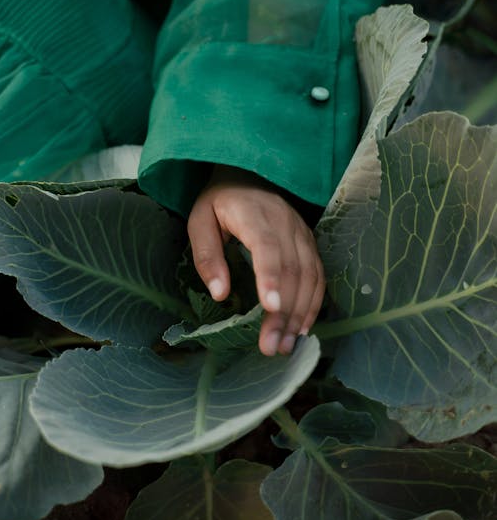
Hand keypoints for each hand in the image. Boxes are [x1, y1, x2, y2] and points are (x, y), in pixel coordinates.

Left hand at [187, 165, 324, 355]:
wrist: (248, 173)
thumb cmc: (219, 202)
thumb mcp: (200, 222)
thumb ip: (208, 256)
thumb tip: (220, 294)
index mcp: (254, 214)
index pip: (268, 248)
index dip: (271, 278)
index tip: (270, 308)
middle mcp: (285, 223)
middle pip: (291, 270)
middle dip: (283, 312)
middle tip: (271, 347)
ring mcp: (302, 233)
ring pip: (310, 276)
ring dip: (300, 314)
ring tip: (285, 345)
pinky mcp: (309, 243)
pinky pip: (318, 275)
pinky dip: (313, 303)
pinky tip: (302, 327)